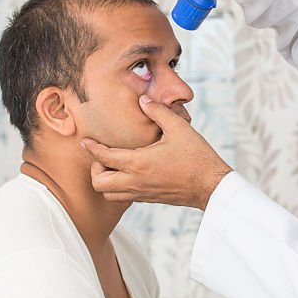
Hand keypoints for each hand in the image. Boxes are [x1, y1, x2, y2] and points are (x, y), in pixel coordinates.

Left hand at [82, 95, 232, 209]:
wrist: (211, 186)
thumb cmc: (197, 157)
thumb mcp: (179, 128)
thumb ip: (158, 111)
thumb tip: (144, 99)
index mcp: (139, 163)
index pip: (104, 157)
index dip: (91, 148)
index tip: (86, 141)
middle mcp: (136, 181)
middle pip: (99, 183)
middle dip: (95, 169)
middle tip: (104, 156)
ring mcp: (142, 193)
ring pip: (109, 194)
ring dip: (106, 180)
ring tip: (115, 165)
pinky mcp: (149, 199)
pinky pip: (123, 197)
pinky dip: (119, 187)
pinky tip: (130, 172)